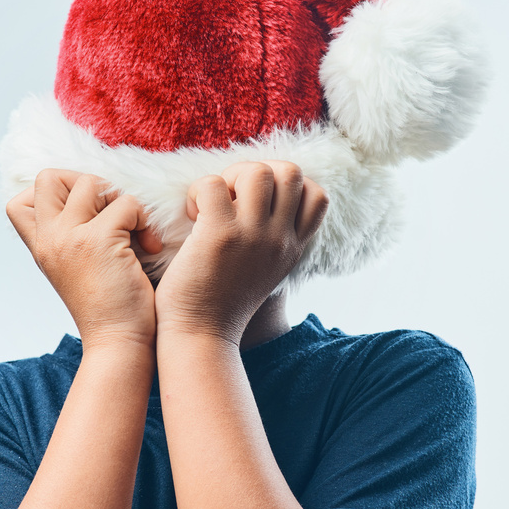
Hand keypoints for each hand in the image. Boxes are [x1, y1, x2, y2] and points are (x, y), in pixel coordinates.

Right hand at [6, 169, 163, 349]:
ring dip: (121, 201)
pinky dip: (143, 220)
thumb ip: (68, 238)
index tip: (85, 215)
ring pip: (91, 183)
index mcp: (41, 247)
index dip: (54, 195)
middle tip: (110, 214)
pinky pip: (125, 203)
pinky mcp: (98, 240)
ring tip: (134, 233)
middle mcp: (48, 239)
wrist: (118, 342)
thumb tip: (87, 200)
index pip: (21, 200)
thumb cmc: (108, 306)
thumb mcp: (73, 269)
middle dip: (87, 185)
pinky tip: (147, 247)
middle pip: (49, 177)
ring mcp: (69, 237)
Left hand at [154, 161, 327, 345]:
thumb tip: (256, 199)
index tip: (259, 204)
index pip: (317, 195)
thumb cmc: (223, 303)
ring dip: (229, 178)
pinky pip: (213, 184)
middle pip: (290, 172)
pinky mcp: (220, 235)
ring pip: (256, 171)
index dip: (288, 186)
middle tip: (230, 198)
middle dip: (256, 172)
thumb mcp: (264, 270)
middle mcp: (279, 239)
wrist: (202, 336)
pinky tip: (192, 214)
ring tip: (210, 205)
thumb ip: (271, 239)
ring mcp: (252, 236)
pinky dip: (198, 190)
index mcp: (292, 247)